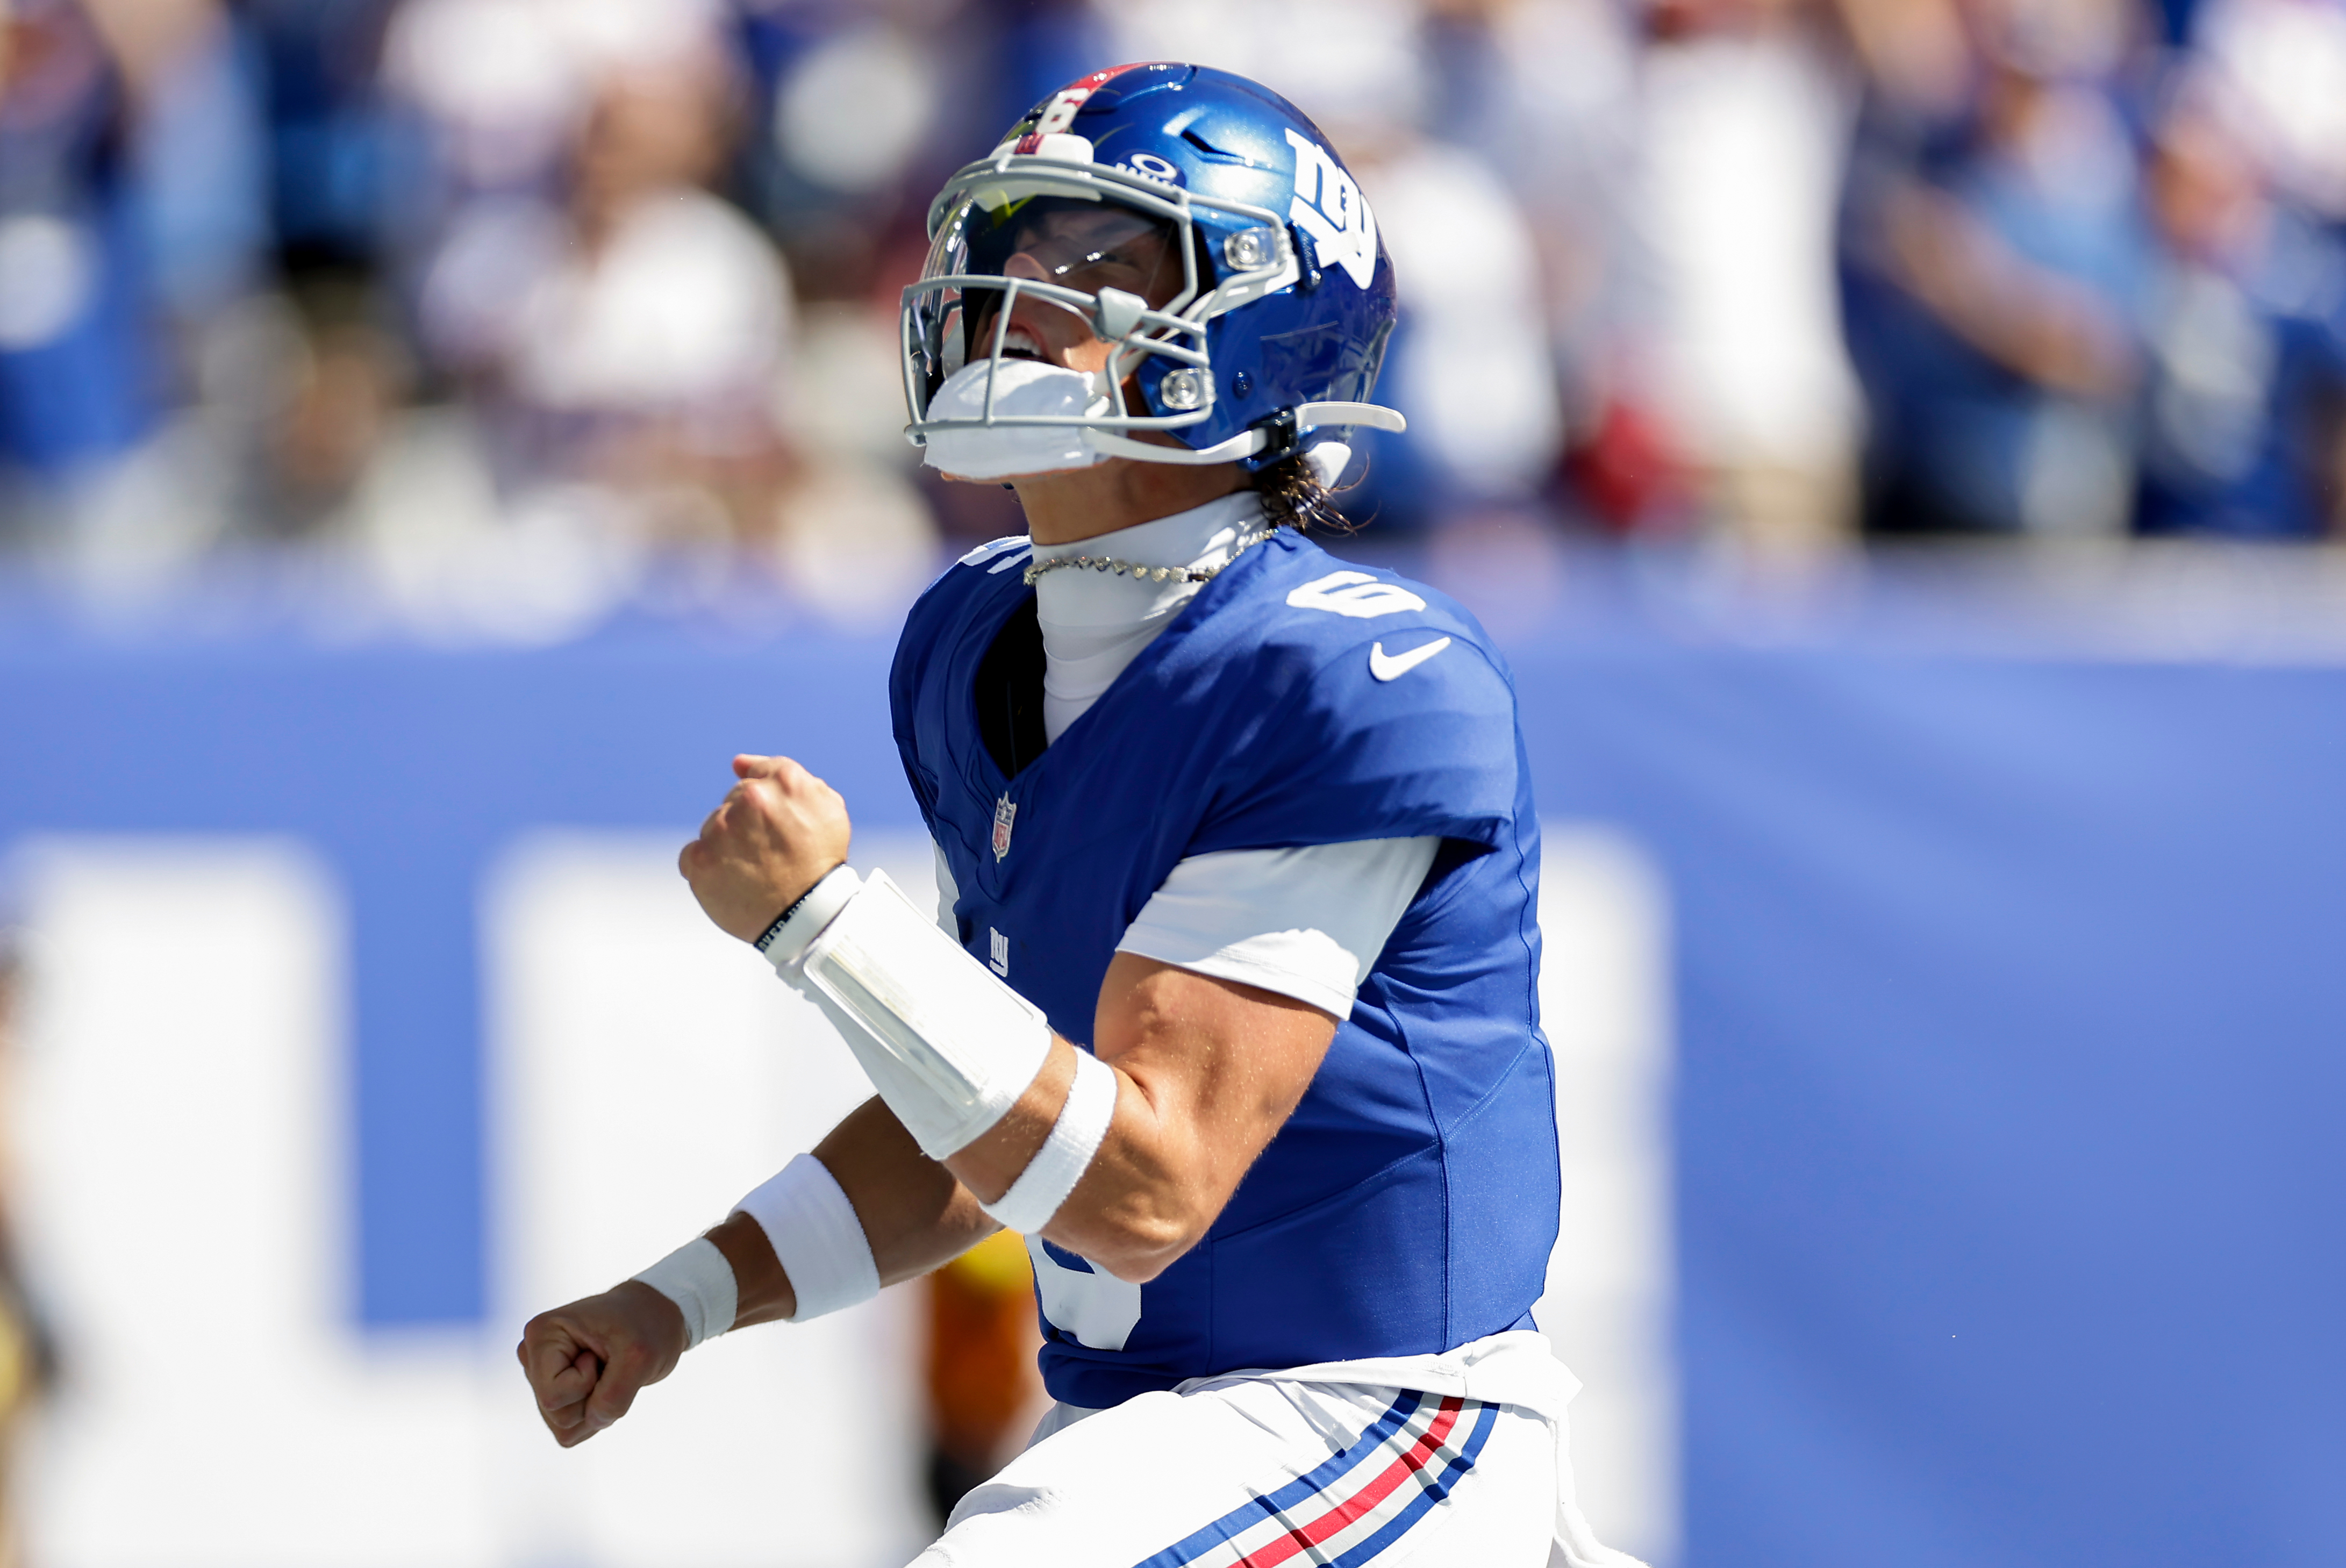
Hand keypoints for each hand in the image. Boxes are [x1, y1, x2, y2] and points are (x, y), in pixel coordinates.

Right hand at [517, 1282, 685, 1446]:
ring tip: (608, 1371)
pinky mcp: (556, 1393)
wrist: (655, 1317)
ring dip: (596, 1407)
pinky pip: (570, 1429)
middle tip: (610, 1363)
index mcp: (541, 1334)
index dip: (586, 1385)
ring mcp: (542, 1376)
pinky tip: (605, 1385)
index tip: (602, 1354)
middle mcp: (533, 1355)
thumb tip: (593, 1422)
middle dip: (592, 1398)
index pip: (552, 1395)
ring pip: (562, 1425)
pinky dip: (595, 1415)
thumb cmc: (645, 1326)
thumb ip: (613, 1397)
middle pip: (555, 1412)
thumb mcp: (639, 1356)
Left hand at [678, 755, 852, 942]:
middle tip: (770, 855)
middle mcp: (751, 799)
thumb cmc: (820, 863)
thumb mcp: (827, 809)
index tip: (767, 823)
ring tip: (753, 872)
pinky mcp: (700, 860)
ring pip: (713, 828)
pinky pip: (692, 856)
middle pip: (733, 801)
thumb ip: (786, 775)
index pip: (755, 775)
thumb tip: (739, 762)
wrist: (808, 917)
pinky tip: (731, 882)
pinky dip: (706, 869)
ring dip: (726, 846)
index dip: (764, 804)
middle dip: (747, 825)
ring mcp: (722, 829)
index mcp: (785, 781)